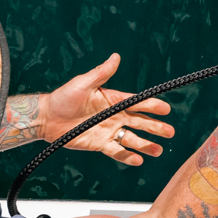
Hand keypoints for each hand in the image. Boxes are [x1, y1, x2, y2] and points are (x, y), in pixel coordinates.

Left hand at [39, 53, 173, 165]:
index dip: (152, 106)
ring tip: (159, 150)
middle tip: (170, 132)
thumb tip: (115, 57)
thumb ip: (101, 73)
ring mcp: (108, 131)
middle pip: (139, 122)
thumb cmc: (64, 97)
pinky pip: (117, 151)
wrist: (47, 119)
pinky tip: (139, 160)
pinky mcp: (99, 144)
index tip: (166, 109)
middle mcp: (114, 116)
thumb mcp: (83, 84)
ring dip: (146, 144)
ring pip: (131, 139)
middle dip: (155, 127)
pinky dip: (128, 156)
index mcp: (113, 100)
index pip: (137, 103)